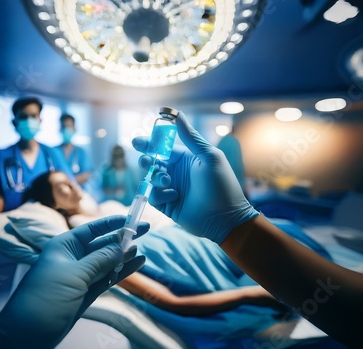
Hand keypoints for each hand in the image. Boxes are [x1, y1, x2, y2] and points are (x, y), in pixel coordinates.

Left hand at [0, 215, 147, 348]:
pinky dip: (121, 273)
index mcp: (64, 246)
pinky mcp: (85, 294)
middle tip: (147, 229)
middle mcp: (73, 258)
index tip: (132, 218)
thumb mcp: (73, 275)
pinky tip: (136, 266)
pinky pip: (107, 279)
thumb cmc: (45, 298)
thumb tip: (122, 247)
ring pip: (107, 262)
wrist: (25, 335)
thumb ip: (100, 260)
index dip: (112, 223)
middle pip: (103, 244)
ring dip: (124, 256)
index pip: (92, 229)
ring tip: (143, 250)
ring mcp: (80, 277)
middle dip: (123, 238)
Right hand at [132, 111, 257, 243]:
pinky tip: (174, 196)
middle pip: (153, 162)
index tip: (137, 142)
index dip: (150, 144)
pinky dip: (160, 195)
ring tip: (166, 181)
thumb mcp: (209, 157)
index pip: (164, 148)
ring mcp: (172, 189)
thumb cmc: (221, 185)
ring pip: (151, 179)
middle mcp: (178, 172)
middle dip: (146, 160)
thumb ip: (191, 137)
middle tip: (146, 161)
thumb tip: (178, 115)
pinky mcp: (168, 205)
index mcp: (187, 159)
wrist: (224, 218)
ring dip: (156, 178)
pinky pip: (154, 196)